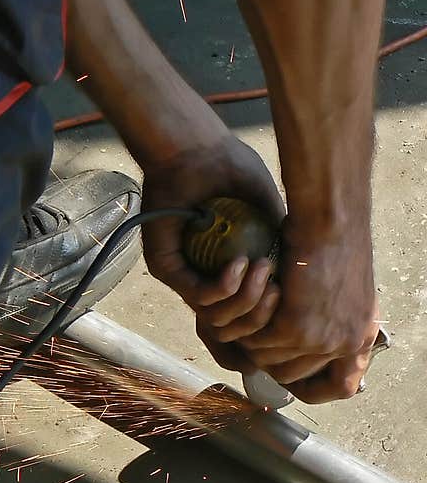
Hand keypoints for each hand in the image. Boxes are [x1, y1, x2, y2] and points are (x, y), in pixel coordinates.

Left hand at [139, 132, 285, 370]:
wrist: (199, 150)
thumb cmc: (234, 175)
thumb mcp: (271, 218)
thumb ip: (286, 249)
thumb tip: (316, 287)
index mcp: (229, 277)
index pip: (249, 322)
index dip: (272, 326)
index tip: (296, 306)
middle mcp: (205, 283)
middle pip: (236, 331)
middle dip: (262, 317)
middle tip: (277, 288)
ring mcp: (185, 279)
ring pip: (217, 320)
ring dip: (245, 301)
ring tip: (260, 270)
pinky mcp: (167, 269)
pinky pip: (199, 297)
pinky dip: (223, 287)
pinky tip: (239, 265)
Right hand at [237, 217, 378, 401]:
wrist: (331, 222)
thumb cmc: (337, 244)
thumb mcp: (346, 294)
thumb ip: (334, 324)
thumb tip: (312, 350)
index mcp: (361, 337)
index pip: (341, 387)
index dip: (313, 387)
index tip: (295, 379)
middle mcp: (345, 344)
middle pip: (293, 377)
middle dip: (271, 360)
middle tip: (259, 337)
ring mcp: (320, 340)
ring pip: (269, 362)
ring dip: (255, 341)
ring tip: (254, 314)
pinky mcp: (294, 329)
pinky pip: (258, 344)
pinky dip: (248, 326)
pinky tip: (250, 303)